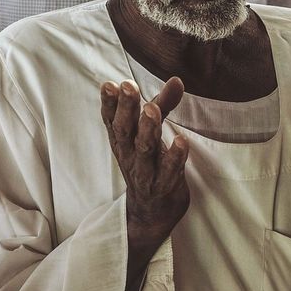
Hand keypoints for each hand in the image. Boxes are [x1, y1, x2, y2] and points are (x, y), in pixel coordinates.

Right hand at [100, 77, 189, 256]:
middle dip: (126, 108)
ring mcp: (145, 172)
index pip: (111, 119)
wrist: (152, 211)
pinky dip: (174, 156)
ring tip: (152, 109)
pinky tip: (181, 140)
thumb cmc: (151, 161)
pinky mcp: (164, 186)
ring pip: (144, 150)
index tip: (109, 85)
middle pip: (124, 131)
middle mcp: (129, 154)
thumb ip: (163, 103)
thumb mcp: (151, 130)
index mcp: (122, 140)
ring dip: (147, 129)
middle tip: (128, 87)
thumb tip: (176, 79)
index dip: (109, 103)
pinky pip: (168, 171)